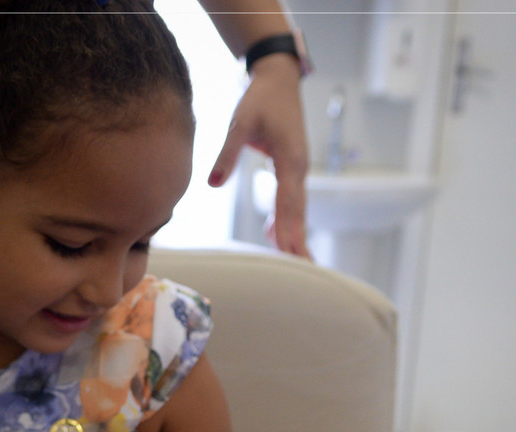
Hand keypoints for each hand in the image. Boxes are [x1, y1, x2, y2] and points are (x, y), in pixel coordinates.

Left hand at [208, 56, 309, 258]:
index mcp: (290, 158)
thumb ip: (226, 154)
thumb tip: (212, 184)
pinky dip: (286, 217)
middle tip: (303, 267)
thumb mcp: (239, 122)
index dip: (288, 226)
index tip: (289, 250)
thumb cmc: (260, 98)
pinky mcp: (291, 166)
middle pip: (298, 210)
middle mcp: (299, 166)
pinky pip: (290, 197)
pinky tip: (276, 235)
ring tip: (294, 260)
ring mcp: (298, 167)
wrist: (278, 79)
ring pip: (296, 206)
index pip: (288, 200)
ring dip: (294, 232)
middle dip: (299, 238)